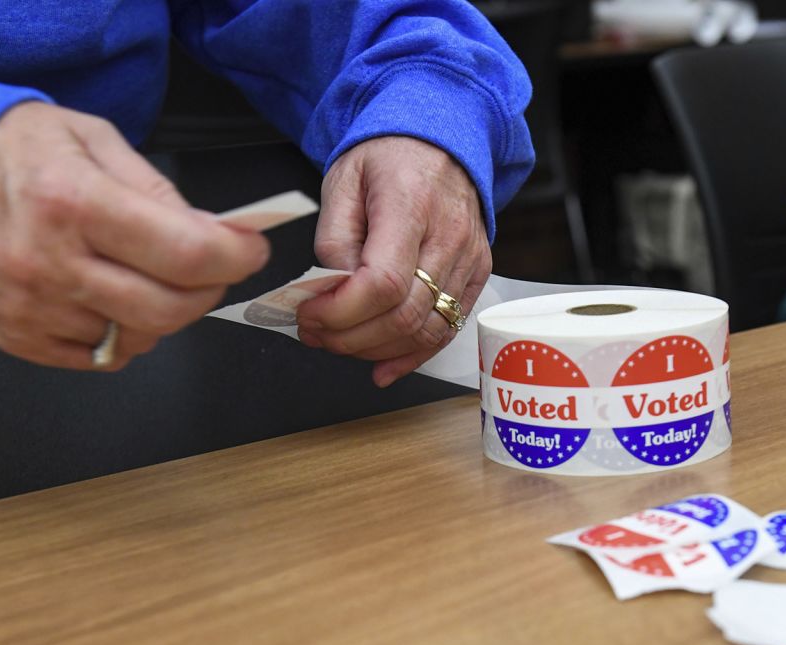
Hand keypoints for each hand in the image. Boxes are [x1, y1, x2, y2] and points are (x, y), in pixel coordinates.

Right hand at [0, 101, 270, 369]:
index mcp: (73, 203)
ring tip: (144, 273)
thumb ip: (158, 190)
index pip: (187, 253)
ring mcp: (33, 310)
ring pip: (141, 339)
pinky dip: (122, 333)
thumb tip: (215, 234)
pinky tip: (108, 297)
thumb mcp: (91, 139)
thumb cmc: (7, 151)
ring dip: (163, 312)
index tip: (248, 248)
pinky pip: (102, 357)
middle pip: (171, 310)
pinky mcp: (20, 340)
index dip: (236, 256)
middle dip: (208, 289)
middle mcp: (50, 264)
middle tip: (209, 265)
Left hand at [299, 136, 490, 386]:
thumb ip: (333, 240)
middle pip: (403, 315)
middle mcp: (448, 236)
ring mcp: (468, 259)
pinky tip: (382, 366)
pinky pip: (447, 329)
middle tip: (315, 333)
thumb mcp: (342, 183)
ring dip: (376, 350)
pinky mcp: (477, 274)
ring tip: (339, 343)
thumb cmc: (388, 157)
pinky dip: (411, 356)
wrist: (440, 137)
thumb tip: (328, 293)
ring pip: (425, 331)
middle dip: (350, 337)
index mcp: (411, 204)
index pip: (382, 283)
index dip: (341, 312)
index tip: (309, 314)